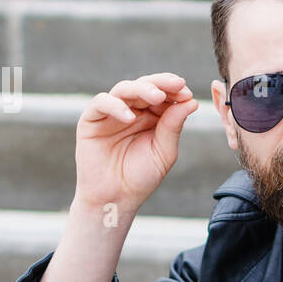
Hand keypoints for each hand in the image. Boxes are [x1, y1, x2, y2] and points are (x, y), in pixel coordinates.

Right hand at [73, 72, 199, 211]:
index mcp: (152, 116)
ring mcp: (111, 113)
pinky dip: (115, 106)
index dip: (175, 90)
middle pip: (145, 86)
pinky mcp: (91, 120)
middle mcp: (132, 110)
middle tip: (177, 85)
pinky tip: (129, 117)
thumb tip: (191, 102)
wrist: (116, 197)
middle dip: (162, 84)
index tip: (187, 93)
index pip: (163, 94)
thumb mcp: (164, 152)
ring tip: (157, 97)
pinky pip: (101, 103)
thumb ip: (173, 126)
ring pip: (124, 89)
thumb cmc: (140, 177)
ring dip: (142, 89)